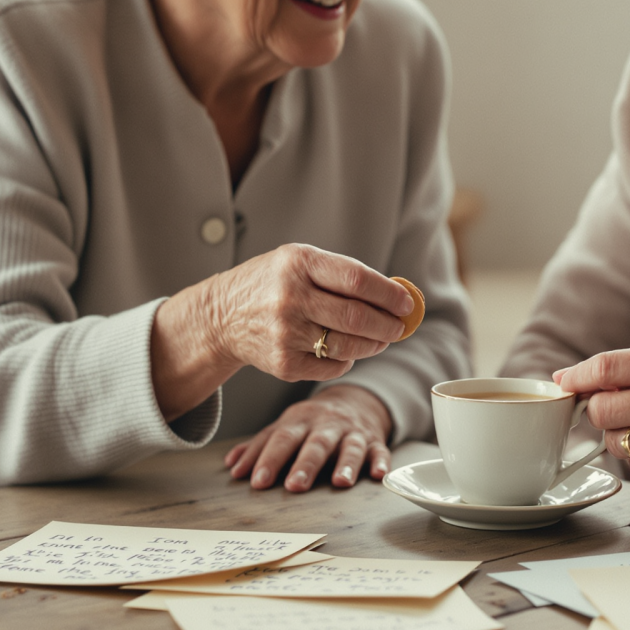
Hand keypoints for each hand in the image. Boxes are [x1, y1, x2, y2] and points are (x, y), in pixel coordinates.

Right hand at [151, 244, 413, 420]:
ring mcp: (284, 334)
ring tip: (381, 340)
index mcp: (297, 263)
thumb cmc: (273, 284)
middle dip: (388, 325)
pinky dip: (347, 360)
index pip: (357, 280)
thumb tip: (397, 296)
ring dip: (373, 345)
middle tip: (401, 327)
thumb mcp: (299, 262)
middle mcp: (289, 298)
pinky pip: (332, 367)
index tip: (407, 302)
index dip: (389, 294)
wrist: (222, 316)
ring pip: (348, 346)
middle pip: (357, 318)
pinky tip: (345, 351)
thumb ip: (343, 274)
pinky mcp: (283, 364)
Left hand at [224, 385, 392, 491]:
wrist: (354, 402)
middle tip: (294, 486)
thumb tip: (232, 466)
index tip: (258, 481)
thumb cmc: (312, 422)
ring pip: (350, 447)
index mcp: (300, 421)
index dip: (270, 459)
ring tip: (340, 482)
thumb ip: (260, 446)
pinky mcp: (375, 441)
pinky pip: (380, 451)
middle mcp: (326, 425)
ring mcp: (352, 433)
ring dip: (346, 464)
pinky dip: (381, 462)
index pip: (282, 439)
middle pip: (315, 444)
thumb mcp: (285, 427)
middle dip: (305, 465)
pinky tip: (378, 474)